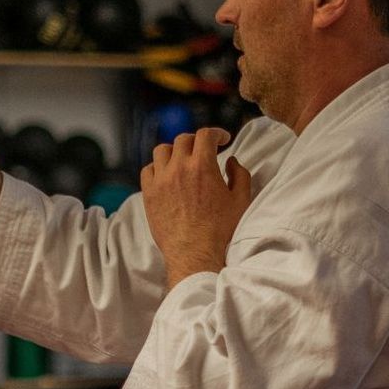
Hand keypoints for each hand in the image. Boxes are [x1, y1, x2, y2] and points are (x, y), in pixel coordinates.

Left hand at [139, 128, 252, 287]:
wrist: (194, 254)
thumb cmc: (220, 230)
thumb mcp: (241, 200)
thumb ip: (240, 174)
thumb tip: (230, 161)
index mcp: (202, 166)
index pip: (205, 135)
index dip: (216, 133)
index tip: (222, 140)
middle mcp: (178, 168)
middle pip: (183, 140)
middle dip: (196, 141)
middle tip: (204, 150)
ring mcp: (160, 181)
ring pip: (161, 151)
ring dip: (174, 151)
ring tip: (182, 160)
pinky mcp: (149, 195)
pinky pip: (147, 170)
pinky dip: (157, 168)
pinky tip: (166, 175)